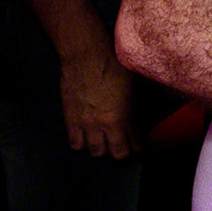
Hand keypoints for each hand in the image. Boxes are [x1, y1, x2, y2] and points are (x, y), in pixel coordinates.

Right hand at [60, 42, 138, 158]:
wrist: (86, 56)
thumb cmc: (114, 64)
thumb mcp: (135, 86)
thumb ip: (137, 107)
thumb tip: (140, 118)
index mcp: (127, 115)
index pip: (137, 144)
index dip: (140, 149)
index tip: (141, 148)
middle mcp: (107, 124)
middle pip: (118, 154)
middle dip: (124, 154)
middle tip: (124, 149)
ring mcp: (87, 123)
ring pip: (96, 152)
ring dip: (102, 150)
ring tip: (104, 144)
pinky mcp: (70, 119)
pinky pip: (75, 144)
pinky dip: (81, 144)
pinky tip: (86, 139)